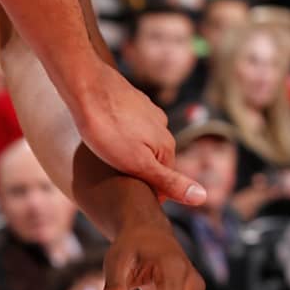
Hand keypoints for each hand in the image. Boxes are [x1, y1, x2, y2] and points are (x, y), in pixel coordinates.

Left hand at [75, 62, 205, 205]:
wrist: (87, 87)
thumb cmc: (108, 129)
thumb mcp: (138, 164)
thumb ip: (169, 181)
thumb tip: (202, 197)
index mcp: (166, 145)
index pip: (165, 181)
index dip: (148, 195)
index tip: (129, 203)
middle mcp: (162, 127)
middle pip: (154, 160)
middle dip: (139, 174)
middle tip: (115, 184)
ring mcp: (146, 112)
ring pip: (142, 142)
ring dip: (129, 154)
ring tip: (107, 161)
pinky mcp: (130, 102)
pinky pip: (129, 127)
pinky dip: (120, 136)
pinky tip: (104, 138)